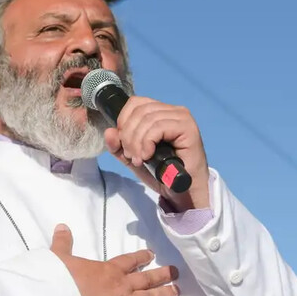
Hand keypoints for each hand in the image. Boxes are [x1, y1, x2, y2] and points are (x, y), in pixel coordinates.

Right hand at [50, 224, 178, 295]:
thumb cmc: (61, 280)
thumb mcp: (60, 257)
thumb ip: (63, 243)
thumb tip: (61, 226)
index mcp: (108, 269)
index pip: (129, 261)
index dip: (141, 257)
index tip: (151, 254)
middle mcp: (121, 285)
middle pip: (145, 279)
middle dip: (161, 274)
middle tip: (175, 272)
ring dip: (164, 293)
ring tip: (177, 290)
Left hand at [104, 96, 209, 210]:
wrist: (182, 191)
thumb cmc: (162, 174)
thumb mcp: (133, 158)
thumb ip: (119, 146)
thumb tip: (109, 132)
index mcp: (160, 112)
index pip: (135, 103)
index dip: (123, 120)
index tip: (122, 143)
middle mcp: (172, 110)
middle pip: (139, 111)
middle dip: (128, 135)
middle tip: (130, 156)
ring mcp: (181, 117)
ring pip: (147, 119)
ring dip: (136, 141)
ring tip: (138, 159)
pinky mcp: (187, 127)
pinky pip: (158, 127)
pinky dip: (147, 142)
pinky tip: (147, 155)